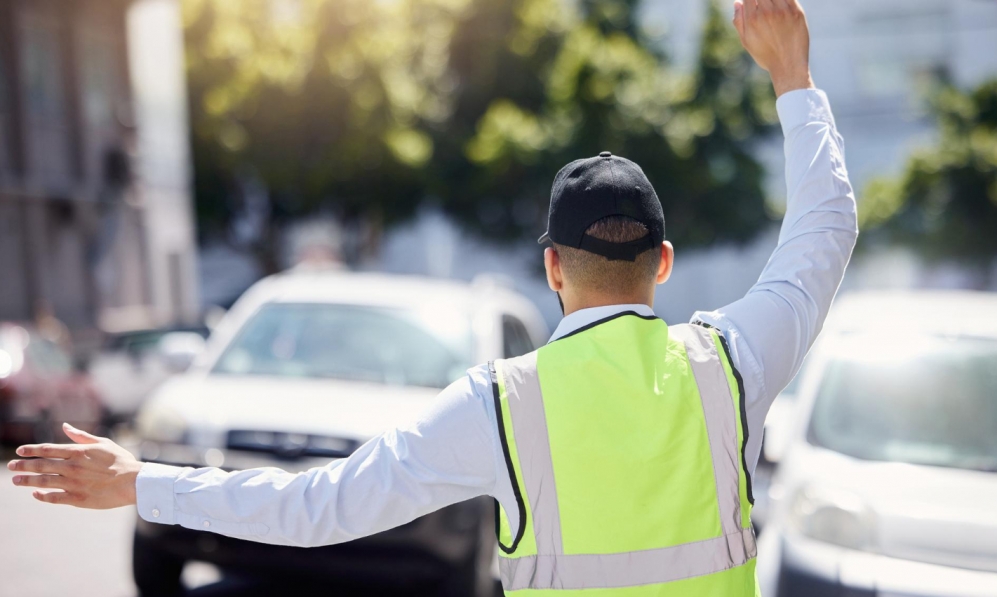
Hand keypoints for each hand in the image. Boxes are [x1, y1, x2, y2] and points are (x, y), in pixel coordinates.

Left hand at [7, 422, 141, 508]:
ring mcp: (73, 484)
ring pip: (43, 482)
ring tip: (16, 480)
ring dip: (27, 481)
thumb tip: (65, 426)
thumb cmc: (121, 460)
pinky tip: (35, 494)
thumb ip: (81, 436)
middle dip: (23, 466)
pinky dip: (42, 496)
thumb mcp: (103, 443)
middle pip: (41, 466)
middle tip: (11, 466)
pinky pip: (54, 498)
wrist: (133, 482)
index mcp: (78, 452)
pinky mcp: (77, 499)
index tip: (20, 451)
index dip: (31, 450)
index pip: (47, 449)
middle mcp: (72, 467)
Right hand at [733, 0, 813, 96]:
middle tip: (762, 7)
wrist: (788, 65)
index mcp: (752, 18)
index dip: (749, 0)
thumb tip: (738, 3)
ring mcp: (783, 10)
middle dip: (760, 0)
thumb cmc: (765, 55)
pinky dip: (783, 0)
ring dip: (772, 1)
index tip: (752, 4)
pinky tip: (781, 7)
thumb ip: (739, 21)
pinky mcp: (797, 12)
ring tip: (771, 8)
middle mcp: (767, 11)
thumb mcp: (746, 41)